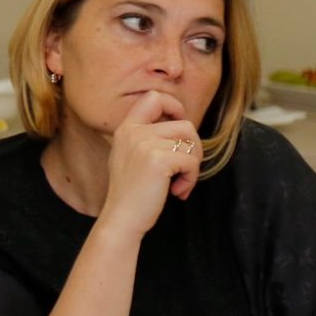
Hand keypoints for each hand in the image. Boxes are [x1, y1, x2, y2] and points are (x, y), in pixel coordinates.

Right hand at [100, 91, 202, 236]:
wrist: (122, 218)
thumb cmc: (131, 193)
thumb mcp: (131, 157)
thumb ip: (147, 137)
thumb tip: (182, 128)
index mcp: (126, 129)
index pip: (153, 97)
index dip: (175, 106)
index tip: (179, 130)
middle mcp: (133, 132)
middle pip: (183, 123)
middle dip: (193, 147)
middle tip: (185, 167)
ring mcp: (144, 144)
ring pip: (190, 142)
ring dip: (193, 165)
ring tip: (180, 182)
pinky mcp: (158, 160)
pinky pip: (191, 161)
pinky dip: (191, 179)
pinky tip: (177, 191)